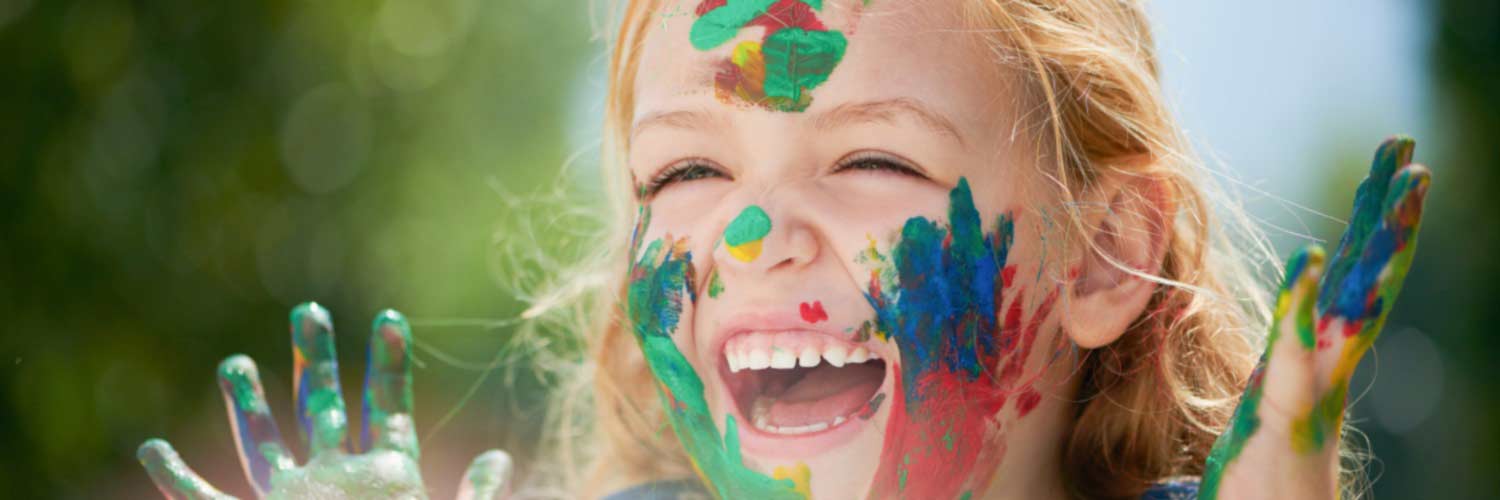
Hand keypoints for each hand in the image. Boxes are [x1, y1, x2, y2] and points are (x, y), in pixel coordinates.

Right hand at [137, 303, 512, 499]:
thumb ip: (473, 498)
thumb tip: (499, 459)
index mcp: (387, 477)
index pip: (387, 406)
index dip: (389, 363)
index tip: (391, 317)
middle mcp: (335, 480)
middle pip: (322, 407)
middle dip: (315, 359)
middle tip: (309, 310)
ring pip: (265, 443)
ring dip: (249, 404)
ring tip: (235, 362)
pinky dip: (177, 481)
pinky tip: (154, 450)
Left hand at [1199, 137, 1430, 498]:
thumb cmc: (1254, 499)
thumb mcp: (1242, 435)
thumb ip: (1239, 401)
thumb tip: (1193, 399)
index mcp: (1307, 365)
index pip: (1341, 284)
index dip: (1361, 230)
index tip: (1385, 176)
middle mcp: (1322, 372)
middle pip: (1363, 279)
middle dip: (1387, 216)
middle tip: (1408, 151)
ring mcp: (1314, 396)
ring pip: (1354, 308)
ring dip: (1377, 245)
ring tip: (1404, 184)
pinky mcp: (1291, 423)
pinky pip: (1297, 358)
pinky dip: (1301, 309)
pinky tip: (1306, 261)